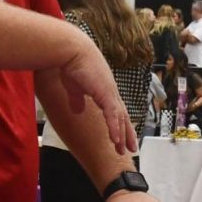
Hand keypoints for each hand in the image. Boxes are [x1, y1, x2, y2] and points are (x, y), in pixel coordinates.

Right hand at [58, 37, 137, 154]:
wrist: (72, 51)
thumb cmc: (72, 64)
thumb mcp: (74, 88)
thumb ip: (77, 100)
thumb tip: (78, 111)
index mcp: (105, 90)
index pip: (116, 111)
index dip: (120, 125)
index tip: (122, 138)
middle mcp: (111, 92)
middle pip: (123, 117)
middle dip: (127, 134)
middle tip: (130, 149)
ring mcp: (110, 92)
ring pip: (120, 118)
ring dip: (122, 135)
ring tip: (124, 150)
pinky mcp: (105, 93)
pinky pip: (112, 114)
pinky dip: (115, 127)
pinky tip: (116, 140)